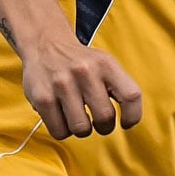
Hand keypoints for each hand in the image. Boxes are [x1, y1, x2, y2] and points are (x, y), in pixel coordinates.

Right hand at [19, 37, 141, 138]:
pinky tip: (62, 118)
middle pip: (104, 117)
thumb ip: (120, 88)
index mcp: (106, 64)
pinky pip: (59, 131)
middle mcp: (84, 71)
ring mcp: (61, 84)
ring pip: (81, 128)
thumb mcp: (105, 64)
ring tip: (78, 118)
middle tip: (99, 123)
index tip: (126, 123)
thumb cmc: (81, 62)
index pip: (131, 96)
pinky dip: (63, 131)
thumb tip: (129, 120)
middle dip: (104, 127)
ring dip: (82, 130)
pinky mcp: (42, 97)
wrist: (45, 44)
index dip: (132, 116)